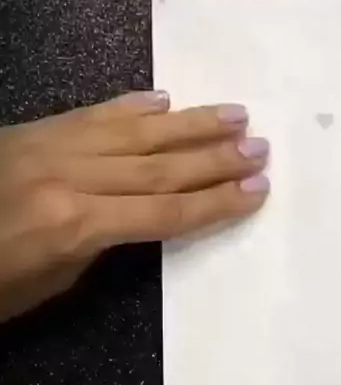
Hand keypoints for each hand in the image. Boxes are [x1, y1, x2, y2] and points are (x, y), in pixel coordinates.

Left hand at [0, 93, 269, 321]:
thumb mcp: (47, 284)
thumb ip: (96, 245)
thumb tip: (134, 217)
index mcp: (76, 225)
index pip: (166, 212)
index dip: (216, 203)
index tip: (257, 191)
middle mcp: (72, 176)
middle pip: (160, 166)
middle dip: (216, 158)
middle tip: (260, 147)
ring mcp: (52, 145)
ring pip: (135, 131)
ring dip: (189, 123)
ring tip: (234, 114)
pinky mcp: (35, 129)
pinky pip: (93, 113)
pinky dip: (132, 106)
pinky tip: (163, 101)